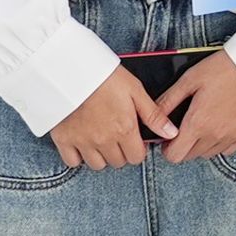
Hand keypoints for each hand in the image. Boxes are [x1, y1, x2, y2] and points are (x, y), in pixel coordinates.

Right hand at [51, 67, 178, 169]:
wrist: (72, 70)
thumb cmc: (106, 77)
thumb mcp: (136, 90)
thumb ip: (154, 115)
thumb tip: (171, 133)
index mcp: (124, 129)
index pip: (136, 158)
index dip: (137, 149)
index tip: (133, 138)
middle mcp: (105, 140)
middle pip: (118, 162)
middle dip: (121, 152)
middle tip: (117, 135)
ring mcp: (83, 142)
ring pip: (97, 165)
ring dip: (101, 156)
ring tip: (101, 139)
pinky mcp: (64, 140)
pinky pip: (73, 162)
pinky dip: (78, 156)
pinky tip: (83, 142)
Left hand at [158, 49, 235, 161]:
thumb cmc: (224, 68)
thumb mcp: (190, 79)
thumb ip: (168, 101)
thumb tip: (151, 116)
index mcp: (198, 123)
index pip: (174, 156)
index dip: (167, 148)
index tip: (170, 136)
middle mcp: (215, 136)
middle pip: (190, 156)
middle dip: (184, 144)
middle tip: (187, 125)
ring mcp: (233, 137)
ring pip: (208, 153)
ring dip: (202, 143)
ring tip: (206, 121)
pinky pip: (228, 149)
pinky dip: (221, 142)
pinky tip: (222, 124)